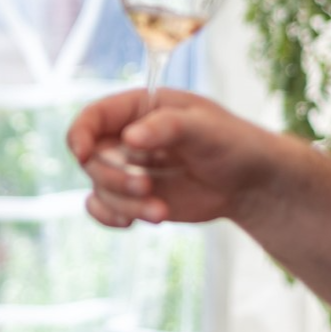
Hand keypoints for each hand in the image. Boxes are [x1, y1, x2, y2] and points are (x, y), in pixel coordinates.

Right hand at [67, 87, 273, 228]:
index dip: (80, 133)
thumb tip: (129, 138)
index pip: (92, 116)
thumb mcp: (205, 128)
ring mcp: (128, 168)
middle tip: (147, 187)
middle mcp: (126, 136)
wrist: (250, 183)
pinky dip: (110, 217)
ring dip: (123, 203)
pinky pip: (102, 207)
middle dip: (113, 177)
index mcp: (138, 108)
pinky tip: (133, 222)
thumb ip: (167, 127)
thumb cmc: (232, 143)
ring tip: (159, 212)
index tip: (83, 153)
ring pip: (99, 187)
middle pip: (91, 157)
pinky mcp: (134, 196)